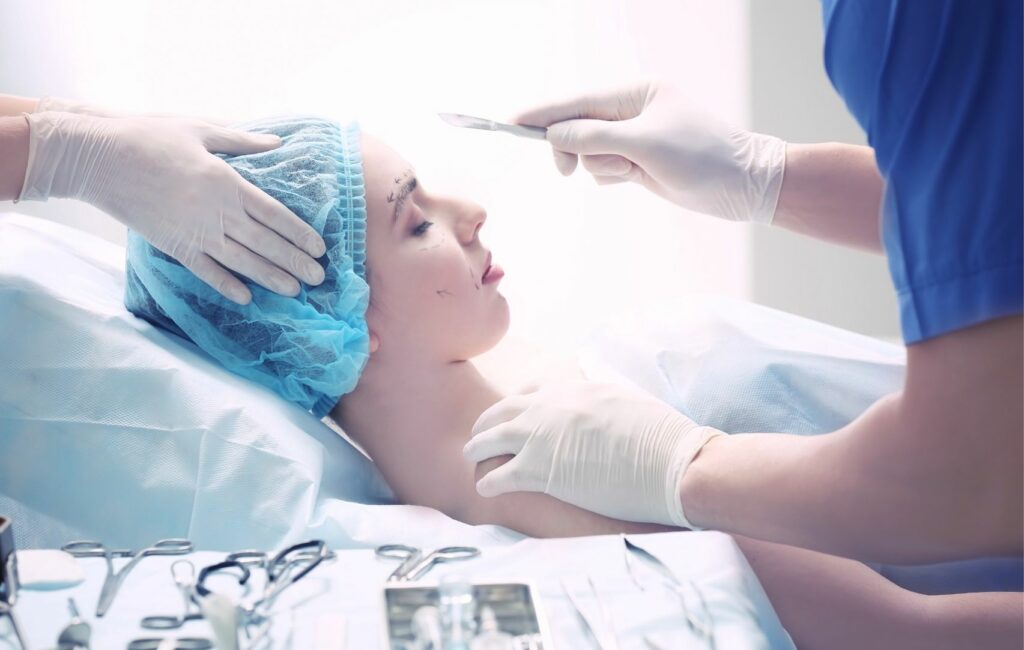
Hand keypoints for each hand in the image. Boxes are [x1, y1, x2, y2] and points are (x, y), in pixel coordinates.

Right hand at [19, 111, 326, 303]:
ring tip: (294, 290)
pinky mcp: (173, 245)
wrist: (99, 158)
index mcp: (227, 182)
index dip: (299, 233)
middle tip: (318, 278)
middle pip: (265, 243)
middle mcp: (216, 212)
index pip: (274, 214)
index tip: (320, 248)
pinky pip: (205, 271)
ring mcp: (194, 233)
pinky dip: (226, 285)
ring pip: (241, 261)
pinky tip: (246, 298)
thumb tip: (277, 142)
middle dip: (294, 261)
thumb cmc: (149, 135)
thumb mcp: (200, 129)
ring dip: (270, 277)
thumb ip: (242, 141)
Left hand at [464, 381, 723, 526]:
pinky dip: (488, 482)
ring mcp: (540, 436)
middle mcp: (549, 406)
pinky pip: (498, 475)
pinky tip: (484, 489)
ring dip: (476, 448)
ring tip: (471, 457)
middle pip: (502, 410)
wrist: (671, 462)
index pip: (531, 390)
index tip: (512, 413)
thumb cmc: (664, 436)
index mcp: (574, 388)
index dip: (518, 404)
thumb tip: (604, 398)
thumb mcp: (629, 399)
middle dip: (488, 423)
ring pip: (489, 439)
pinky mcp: (539, 470)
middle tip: (481, 434)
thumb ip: (605, 396)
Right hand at [514, 81, 786, 222]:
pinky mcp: (638, 163)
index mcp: (636, 93)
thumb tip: (556, 133)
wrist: (744, 186)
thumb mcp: (646, 143)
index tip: (511, 121)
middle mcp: (632, 112)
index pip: (578, 101)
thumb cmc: (703, 157)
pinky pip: (603, 170)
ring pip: (589, 154)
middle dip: (576, 149)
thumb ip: (596, 136)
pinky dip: (612, 177)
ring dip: (603, 168)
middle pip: (578, 128)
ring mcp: (634, 139)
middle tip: (566, 170)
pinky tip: (637, 179)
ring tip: (635, 172)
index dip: (543, 113)